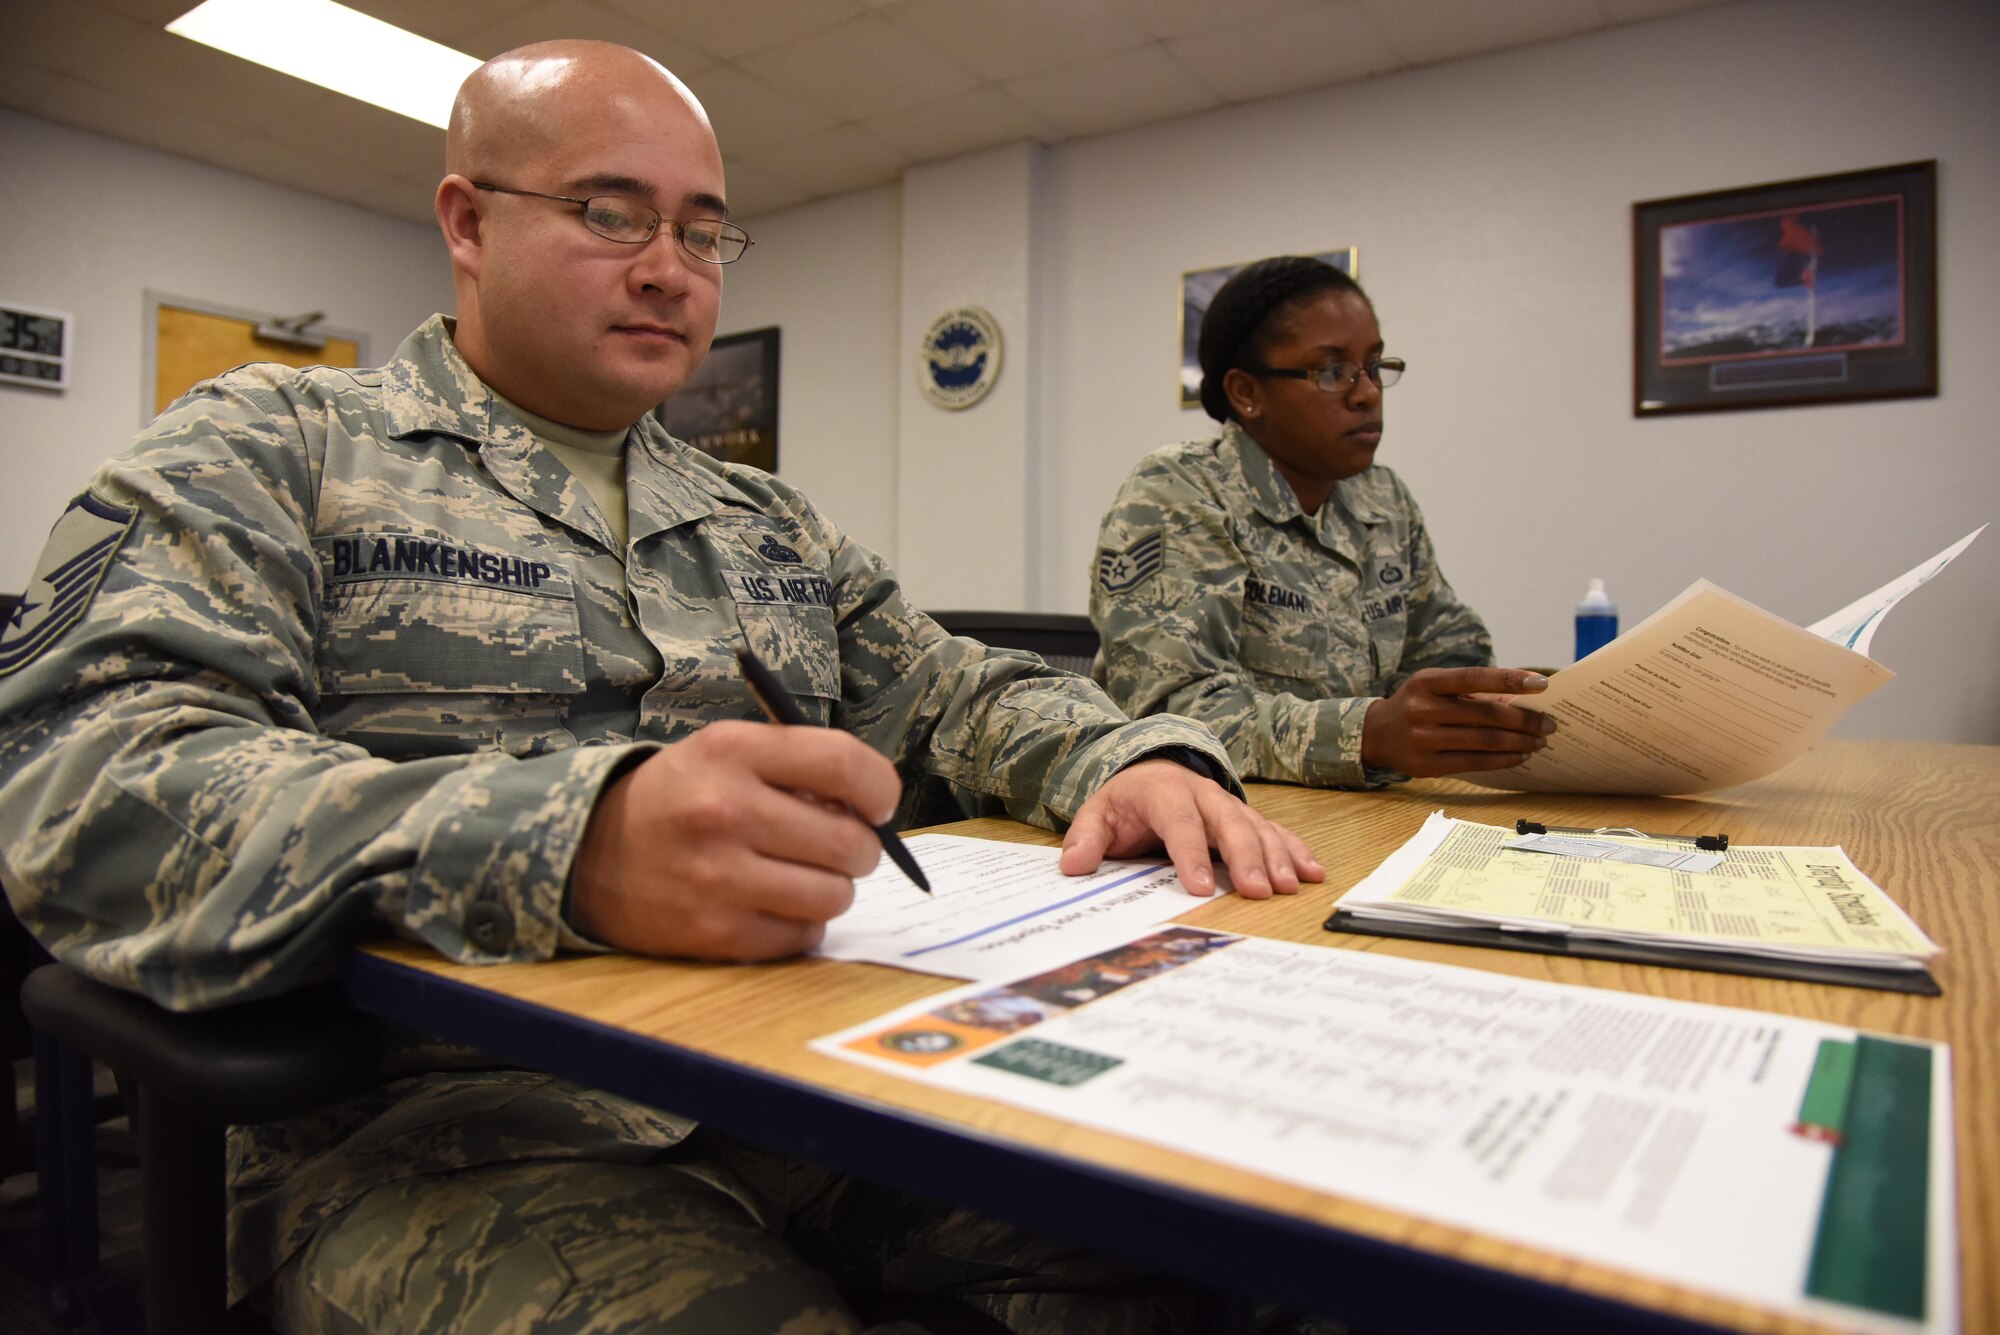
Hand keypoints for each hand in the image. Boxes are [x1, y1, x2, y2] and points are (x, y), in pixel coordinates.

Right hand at [569, 721, 897, 959]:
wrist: (591, 855)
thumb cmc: (679, 798)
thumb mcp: (726, 753)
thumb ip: (798, 765)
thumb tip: (873, 807)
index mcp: (732, 752)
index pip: (844, 765)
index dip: (879, 789)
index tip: (876, 804)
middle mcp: (725, 811)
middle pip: (850, 842)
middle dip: (858, 847)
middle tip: (836, 846)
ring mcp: (719, 878)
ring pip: (835, 895)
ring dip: (831, 888)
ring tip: (800, 874)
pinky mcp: (715, 933)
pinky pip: (803, 935)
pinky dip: (800, 923)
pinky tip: (771, 903)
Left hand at [1058, 758, 1324, 898]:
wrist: (1149, 769)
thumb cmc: (1125, 802)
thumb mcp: (1097, 813)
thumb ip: (1085, 838)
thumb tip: (1074, 865)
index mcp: (1164, 792)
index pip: (1180, 823)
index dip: (1191, 854)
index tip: (1201, 887)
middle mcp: (1203, 794)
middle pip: (1228, 823)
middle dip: (1245, 856)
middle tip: (1257, 890)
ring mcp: (1228, 804)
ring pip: (1257, 827)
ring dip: (1276, 856)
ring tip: (1289, 886)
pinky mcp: (1246, 816)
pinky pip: (1275, 831)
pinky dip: (1295, 850)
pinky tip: (1312, 873)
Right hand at [1360, 666, 1554, 776]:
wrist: (1376, 734)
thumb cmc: (1418, 704)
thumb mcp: (1436, 688)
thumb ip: (1473, 692)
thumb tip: (1522, 700)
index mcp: (1427, 682)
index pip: (1474, 677)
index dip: (1510, 679)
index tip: (1542, 684)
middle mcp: (1422, 709)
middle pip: (1485, 714)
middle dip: (1524, 719)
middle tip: (1549, 723)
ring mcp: (1423, 739)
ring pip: (1483, 741)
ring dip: (1518, 742)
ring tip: (1539, 741)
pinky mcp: (1427, 766)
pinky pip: (1474, 763)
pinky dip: (1502, 760)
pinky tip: (1520, 756)